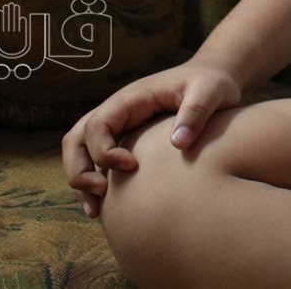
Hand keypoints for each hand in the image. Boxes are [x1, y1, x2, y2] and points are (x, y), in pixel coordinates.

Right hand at [60, 59, 243, 218]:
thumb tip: (177, 144)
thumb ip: (196, 112)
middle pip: (76, 139)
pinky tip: (106, 210)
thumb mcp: (211, 90)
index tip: (132, 166)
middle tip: (101, 194)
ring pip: (80, 151)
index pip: (98, 124)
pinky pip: (97, 162)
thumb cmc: (211, 83)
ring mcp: (119, 127)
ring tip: (95, 212)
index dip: (106, 150)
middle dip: (79, 169)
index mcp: (132, 99)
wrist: (214, 79)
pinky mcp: (125, 141)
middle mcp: (118, 112)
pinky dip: (95, 184)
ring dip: (81, 180)